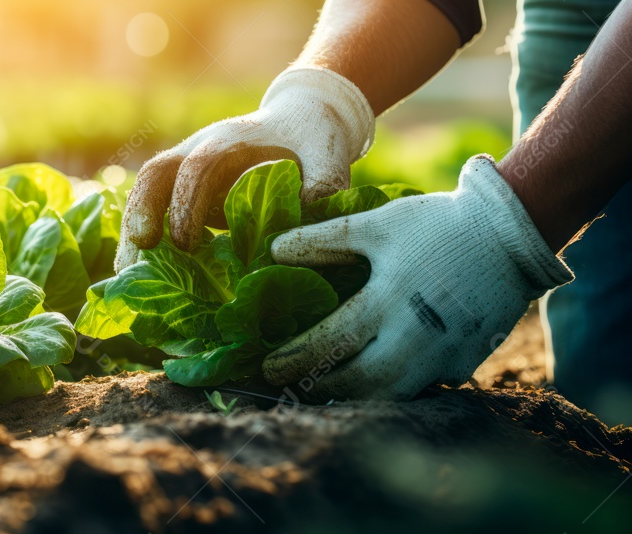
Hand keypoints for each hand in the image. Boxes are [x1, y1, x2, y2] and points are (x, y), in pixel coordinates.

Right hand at [115, 67, 375, 270]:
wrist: (300, 119)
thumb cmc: (313, 139)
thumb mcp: (328, 154)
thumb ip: (323, 183)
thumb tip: (305, 223)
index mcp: (230, 140)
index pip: (197, 167)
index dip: (186, 203)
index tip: (184, 243)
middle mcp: (198, 150)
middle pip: (156, 173)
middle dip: (143, 210)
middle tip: (139, 251)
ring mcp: (186, 170)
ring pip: (147, 191)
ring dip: (132, 229)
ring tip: (124, 272)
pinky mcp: (185, 191)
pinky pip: (154, 209)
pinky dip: (142, 240)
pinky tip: (137, 274)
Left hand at [262, 156, 572, 400]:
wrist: (511, 235)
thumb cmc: (437, 225)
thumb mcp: (376, 225)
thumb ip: (323, 240)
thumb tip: (273, 251)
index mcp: (389, 299)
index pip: (330, 342)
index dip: (295, 358)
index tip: (268, 366)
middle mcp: (416, 336)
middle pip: (358, 381)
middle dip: (319, 388)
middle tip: (289, 387)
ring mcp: (444, 355)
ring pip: (389, 396)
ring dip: (352, 397)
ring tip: (322, 392)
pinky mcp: (463, 363)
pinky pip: (420, 388)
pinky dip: (389, 391)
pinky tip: (367, 385)